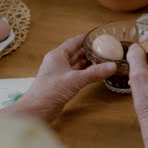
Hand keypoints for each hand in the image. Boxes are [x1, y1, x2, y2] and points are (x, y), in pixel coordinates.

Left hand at [1, 35, 115, 121]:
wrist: (36, 110)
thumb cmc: (49, 91)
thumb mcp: (75, 80)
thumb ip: (94, 73)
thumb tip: (111, 66)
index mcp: (57, 55)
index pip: (73, 42)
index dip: (86, 39)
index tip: (98, 37)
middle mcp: (58, 62)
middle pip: (76, 53)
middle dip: (89, 51)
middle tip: (104, 50)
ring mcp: (59, 73)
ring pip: (76, 64)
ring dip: (88, 62)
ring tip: (102, 60)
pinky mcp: (62, 84)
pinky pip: (76, 74)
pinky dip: (85, 73)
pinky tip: (94, 73)